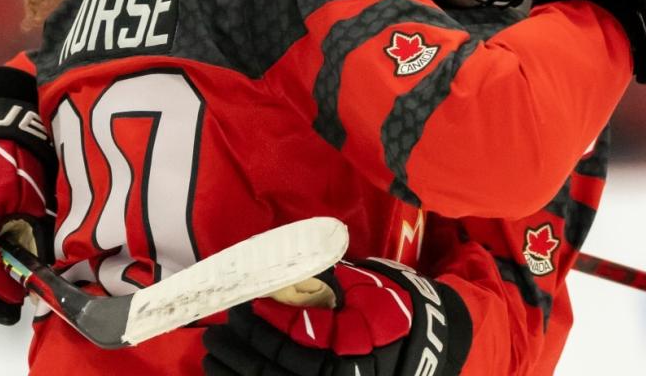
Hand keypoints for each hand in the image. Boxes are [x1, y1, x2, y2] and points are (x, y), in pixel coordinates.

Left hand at [203, 258, 471, 375]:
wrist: (432, 341)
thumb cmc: (395, 307)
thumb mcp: (363, 291)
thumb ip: (325, 286)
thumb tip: (279, 279)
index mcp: (350, 348)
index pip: (295, 340)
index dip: (263, 325)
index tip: (239, 306)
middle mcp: (340, 374)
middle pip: (278, 371)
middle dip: (241, 352)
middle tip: (213, 334)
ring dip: (240, 373)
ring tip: (213, 356)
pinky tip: (233, 373)